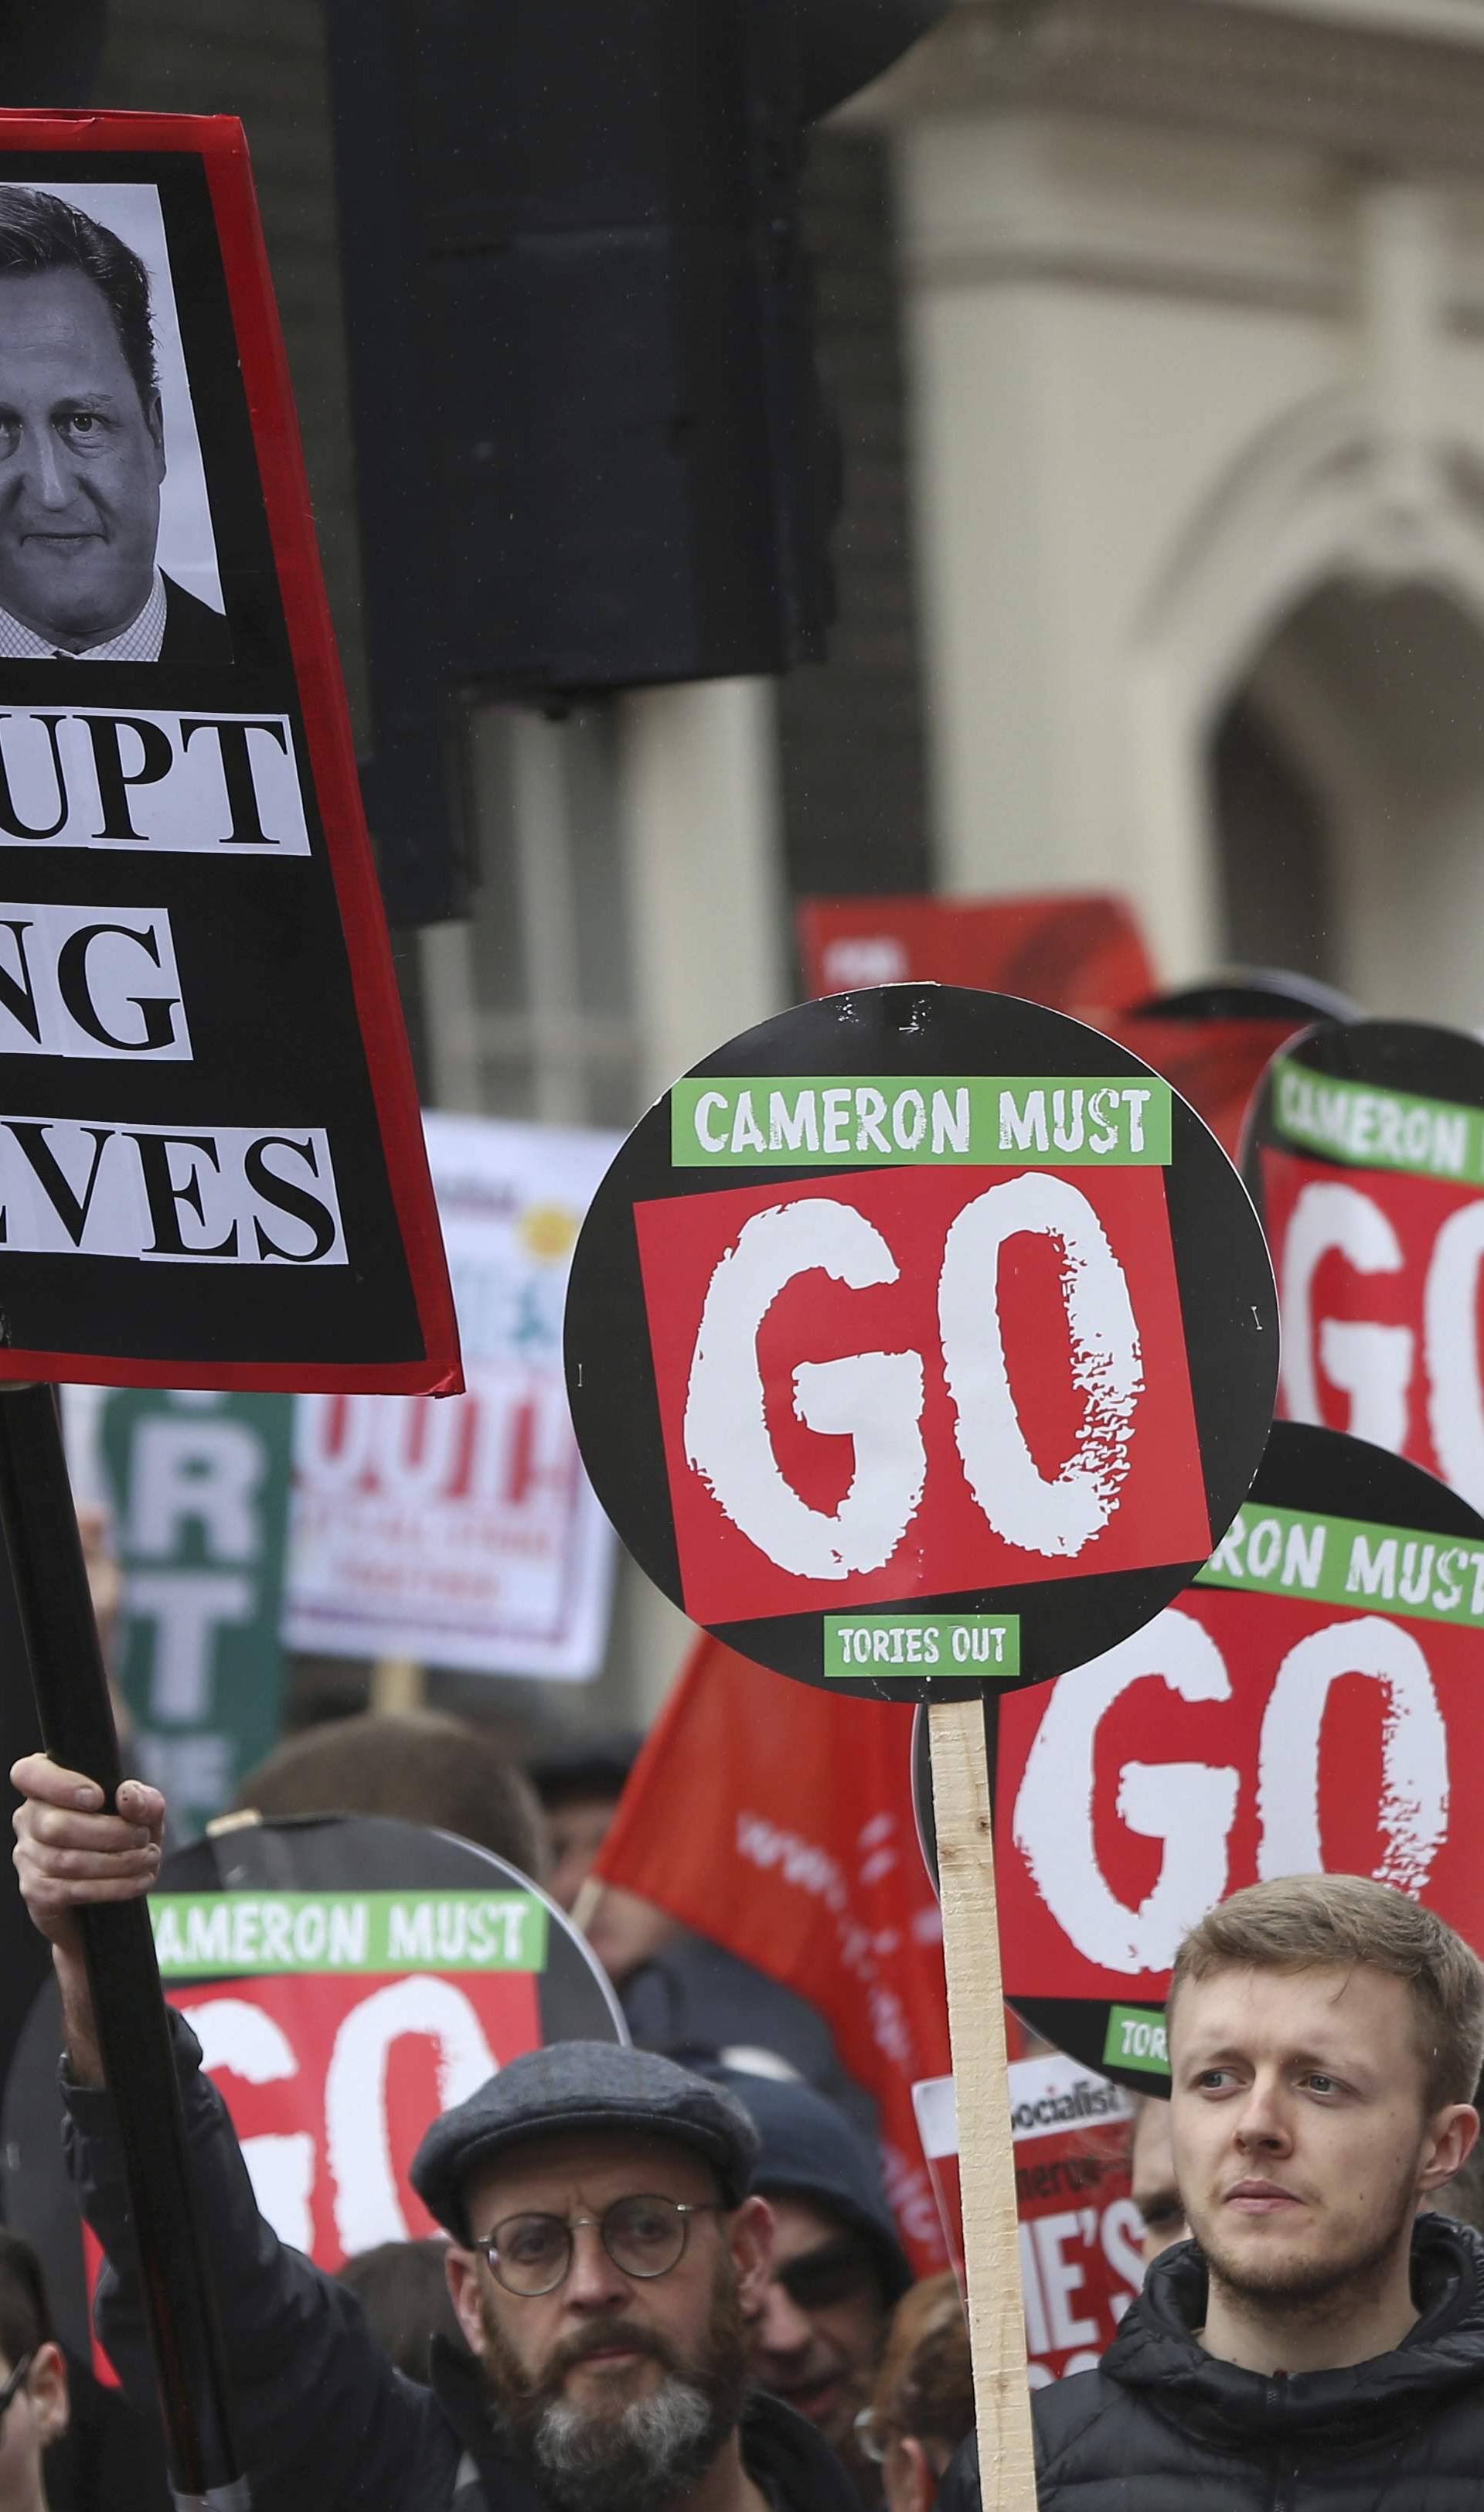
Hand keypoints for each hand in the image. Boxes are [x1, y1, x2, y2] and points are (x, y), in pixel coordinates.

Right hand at [11, 1755, 164, 1959]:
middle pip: (56, 1825)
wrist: (111, 1890)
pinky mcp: (36, 1891)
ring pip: (66, 1861)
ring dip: (119, 1862)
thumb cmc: (121, 1838)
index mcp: (46, 1786)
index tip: (98, 1797)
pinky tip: (139, 1881)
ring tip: (148, 1858)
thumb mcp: (142, 1814)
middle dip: (111, 1833)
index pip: (29, 1774)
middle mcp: (28, 1819)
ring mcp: (27, 1857)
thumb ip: (142, 1799)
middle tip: (143, 1837)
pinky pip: (71, 1890)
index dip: (59, 1785)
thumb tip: (128, 1797)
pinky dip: (113, 1887)